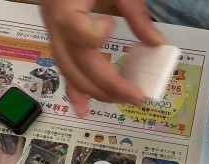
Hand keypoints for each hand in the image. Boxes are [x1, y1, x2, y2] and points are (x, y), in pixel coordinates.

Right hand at [40, 0, 165, 114]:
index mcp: (64, 4)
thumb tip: (156, 43)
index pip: (76, 31)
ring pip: (69, 70)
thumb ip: (135, 11)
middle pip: (77, 63)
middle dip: (108, 85)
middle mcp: (53, 21)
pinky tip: (83, 108)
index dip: (95, 35)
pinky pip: (63, 66)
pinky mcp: (57, 35)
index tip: (112, 24)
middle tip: (137, 97)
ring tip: (120, 102)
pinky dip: (74, 89)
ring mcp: (53, 31)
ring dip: (95, 92)